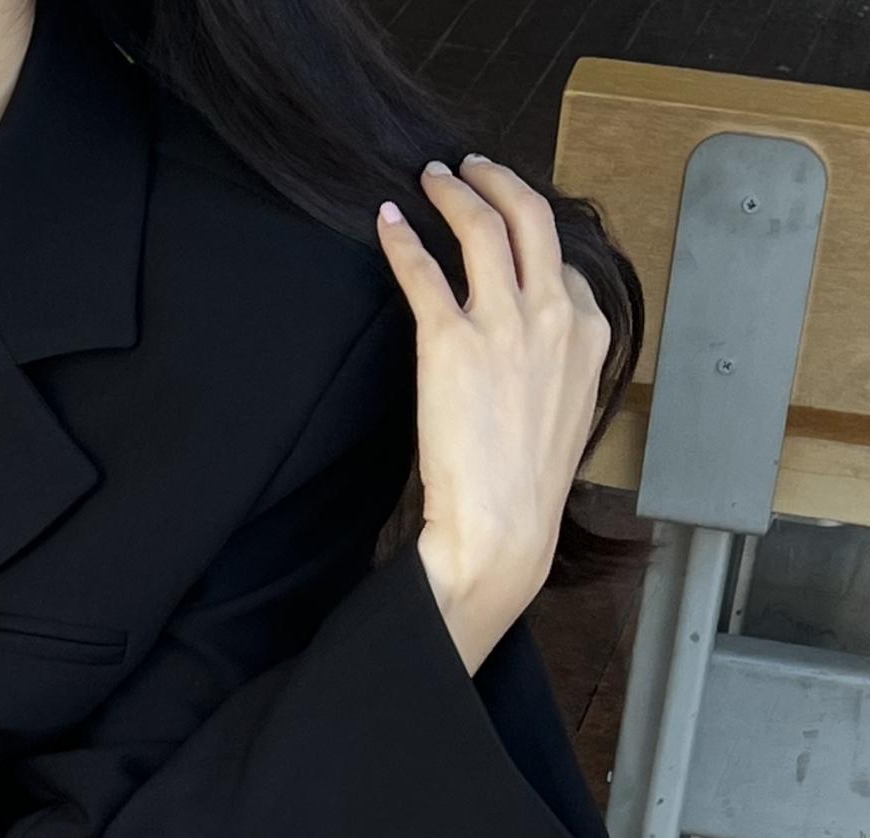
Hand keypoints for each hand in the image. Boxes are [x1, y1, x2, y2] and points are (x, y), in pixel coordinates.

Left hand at [377, 155, 611, 673]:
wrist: (502, 531)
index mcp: (588, 333)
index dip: (529, 236)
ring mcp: (503, 324)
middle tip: (469, 167)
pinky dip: (403, 239)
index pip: (562, 263)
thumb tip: (529, 352)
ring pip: (482, 227)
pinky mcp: (450, 341)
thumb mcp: (567, 415)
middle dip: (498, 181)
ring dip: (453, 192)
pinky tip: (388, 221)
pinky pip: (424, 270)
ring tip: (430, 178)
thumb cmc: (528, 490)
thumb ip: (557, 366)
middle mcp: (553, 315)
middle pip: (531, 218)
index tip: (503, 224)